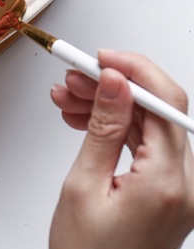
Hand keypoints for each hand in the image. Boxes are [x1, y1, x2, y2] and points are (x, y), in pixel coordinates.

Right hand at [49, 49, 193, 248]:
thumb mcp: (84, 185)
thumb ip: (104, 128)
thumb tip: (115, 82)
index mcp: (169, 183)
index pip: (164, 103)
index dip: (131, 70)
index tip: (98, 58)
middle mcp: (185, 185)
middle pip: (155, 109)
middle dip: (111, 86)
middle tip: (71, 78)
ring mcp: (180, 189)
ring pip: (146, 123)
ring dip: (107, 105)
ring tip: (67, 99)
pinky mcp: (168, 190)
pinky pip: (144, 143)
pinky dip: (114, 126)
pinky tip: (82, 118)